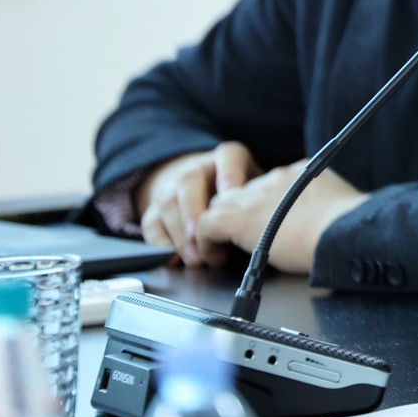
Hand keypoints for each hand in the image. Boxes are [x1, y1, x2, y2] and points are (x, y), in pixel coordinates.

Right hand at [137, 142, 257, 266]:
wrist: (208, 194)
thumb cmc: (243, 200)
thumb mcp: (257, 195)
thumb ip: (259, 206)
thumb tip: (267, 231)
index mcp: (228, 159)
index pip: (228, 156)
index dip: (230, 174)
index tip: (233, 194)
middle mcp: (199, 169)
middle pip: (190, 179)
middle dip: (195, 209)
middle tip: (204, 235)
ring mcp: (173, 187)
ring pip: (168, 200)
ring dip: (179, 232)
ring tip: (195, 257)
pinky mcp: (155, 210)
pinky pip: (151, 223)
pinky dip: (161, 243)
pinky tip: (174, 260)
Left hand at [194, 163, 367, 274]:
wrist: (344, 231)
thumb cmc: (350, 226)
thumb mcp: (341, 203)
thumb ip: (327, 204)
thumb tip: (331, 216)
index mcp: (299, 174)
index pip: (268, 184)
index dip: (262, 207)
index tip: (267, 226)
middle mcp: (274, 179)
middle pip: (240, 191)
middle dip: (236, 214)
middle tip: (239, 240)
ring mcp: (255, 197)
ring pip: (219, 205)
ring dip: (218, 227)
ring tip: (222, 250)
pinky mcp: (240, 219)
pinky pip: (206, 224)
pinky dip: (205, 241)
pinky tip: (214, 256)